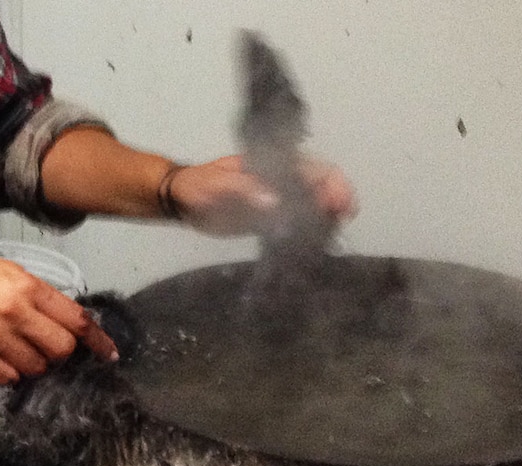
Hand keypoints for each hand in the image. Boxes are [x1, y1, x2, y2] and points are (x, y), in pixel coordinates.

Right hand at [0, 250, 118, 384]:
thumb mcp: (13, 273)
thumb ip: (44, 297)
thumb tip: (73, 323)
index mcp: (29, 288)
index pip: (76, 320)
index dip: (97, 340)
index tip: (109, 352)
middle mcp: (15, 312)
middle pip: (61, 350)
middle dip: (60, 352)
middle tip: (46, 344)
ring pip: (36, 368)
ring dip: (34, 363)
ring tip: (17, 347)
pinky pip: (8, 378)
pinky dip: (10, 372)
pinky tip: (0, 355)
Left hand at [169, 155, 356, 235]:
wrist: (180, 200)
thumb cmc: (198, 185)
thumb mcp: (217, 184)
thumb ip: (244, 189)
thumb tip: (273, 200)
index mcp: (273, 164)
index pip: (316, 169)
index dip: (334, 184)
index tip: (341, 204)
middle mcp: (281, 181)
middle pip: (321, 188)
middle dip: (336, 203)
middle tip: (339, 223)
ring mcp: (277, 200)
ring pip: (312, 207)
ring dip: (325, 219)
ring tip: (328, 237)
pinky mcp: (269, 220)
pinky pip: (295, 225)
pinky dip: (307, 233)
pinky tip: (311, 245)